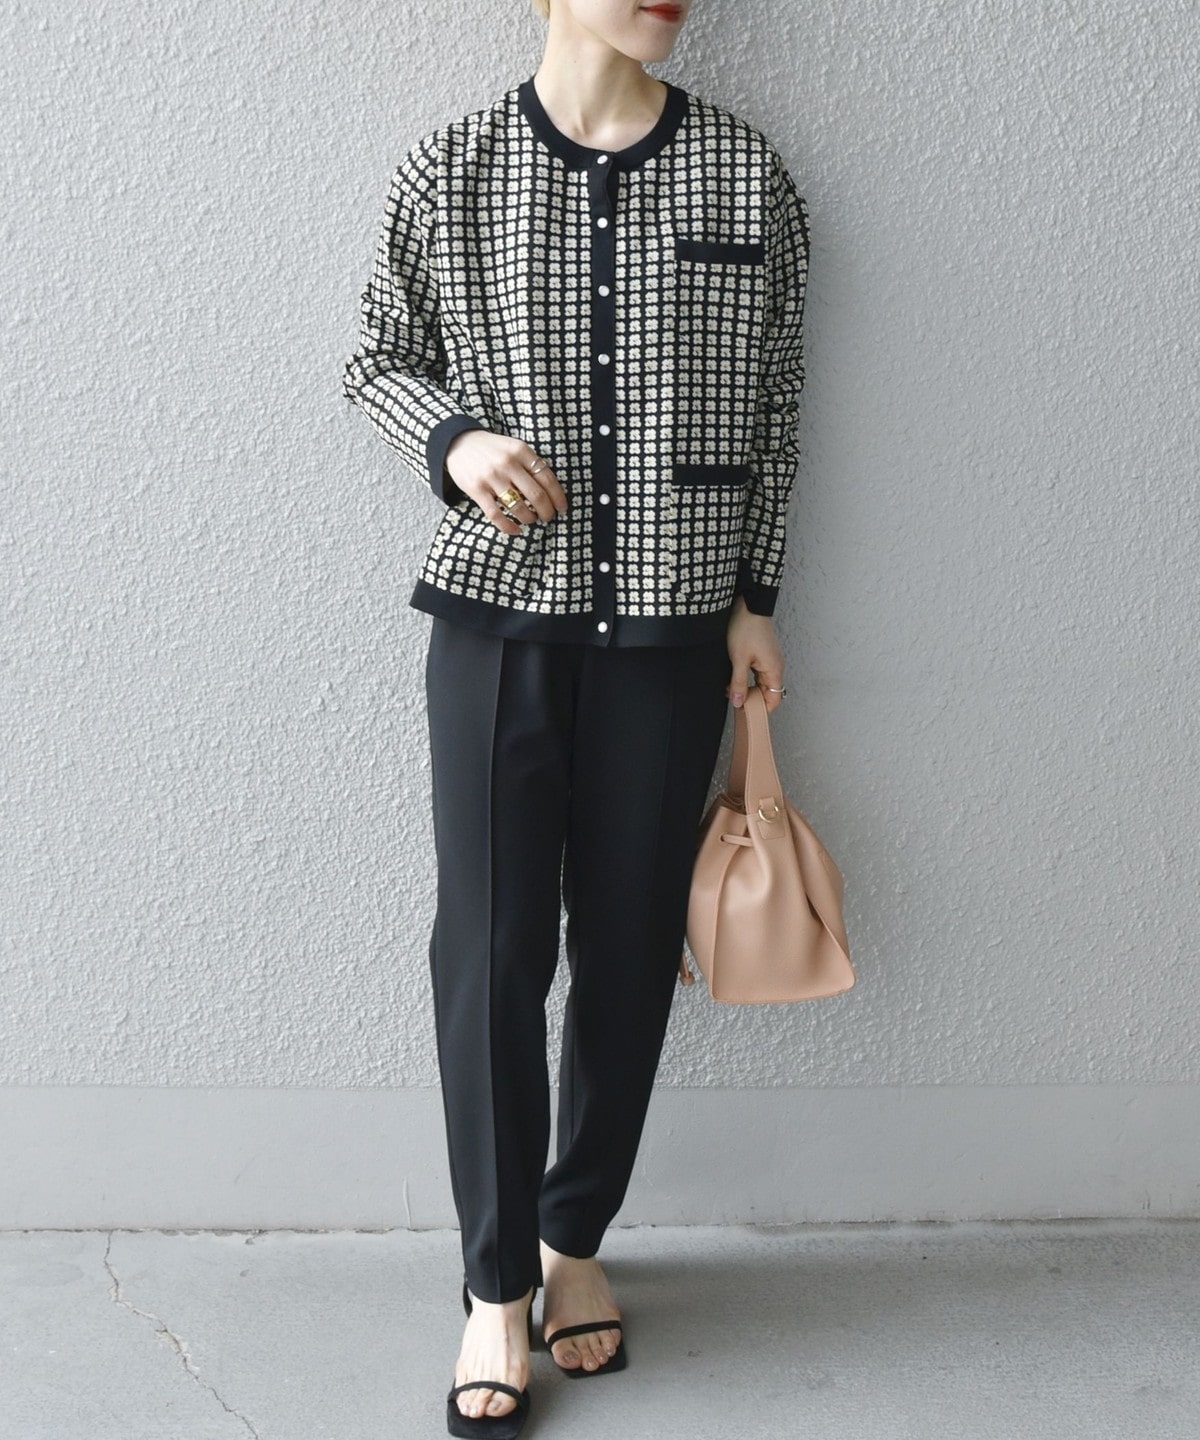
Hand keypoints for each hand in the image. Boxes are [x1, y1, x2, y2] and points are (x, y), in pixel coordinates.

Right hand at [445, 430, 567, 532]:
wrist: (459, 443)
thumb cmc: (493, 449)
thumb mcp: (514, 447)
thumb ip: (530, 463)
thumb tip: (551, 491)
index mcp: (521, 450)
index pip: (547, 478)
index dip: (558, 497)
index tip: (562, 508)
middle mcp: (508, 463)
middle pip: (536, 495)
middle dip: (546, 511)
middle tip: (548, 517)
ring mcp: (491, 477)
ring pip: (518, 507)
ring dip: (529, 519)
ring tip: (531, 520)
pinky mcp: (476, 489)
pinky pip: (496, 515)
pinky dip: (509, 527)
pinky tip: (516, 531)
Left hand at [726, 596, 784, 713]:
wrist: (748, 605)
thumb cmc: (746, 628)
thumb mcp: (739, 659)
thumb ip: (738, 683)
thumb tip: (738, 702)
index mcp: (774, 670)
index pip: (773, 700)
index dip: (760, 709)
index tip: (745, 712)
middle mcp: (775, 667)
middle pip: (766, 693)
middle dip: (750, 698)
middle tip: (733, 700)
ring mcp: (769, 660)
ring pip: (759, 683)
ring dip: (746, 687)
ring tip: (730, 688)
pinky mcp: (762, 654)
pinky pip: (756, 673)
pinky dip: (746, 678)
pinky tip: (733, 677)